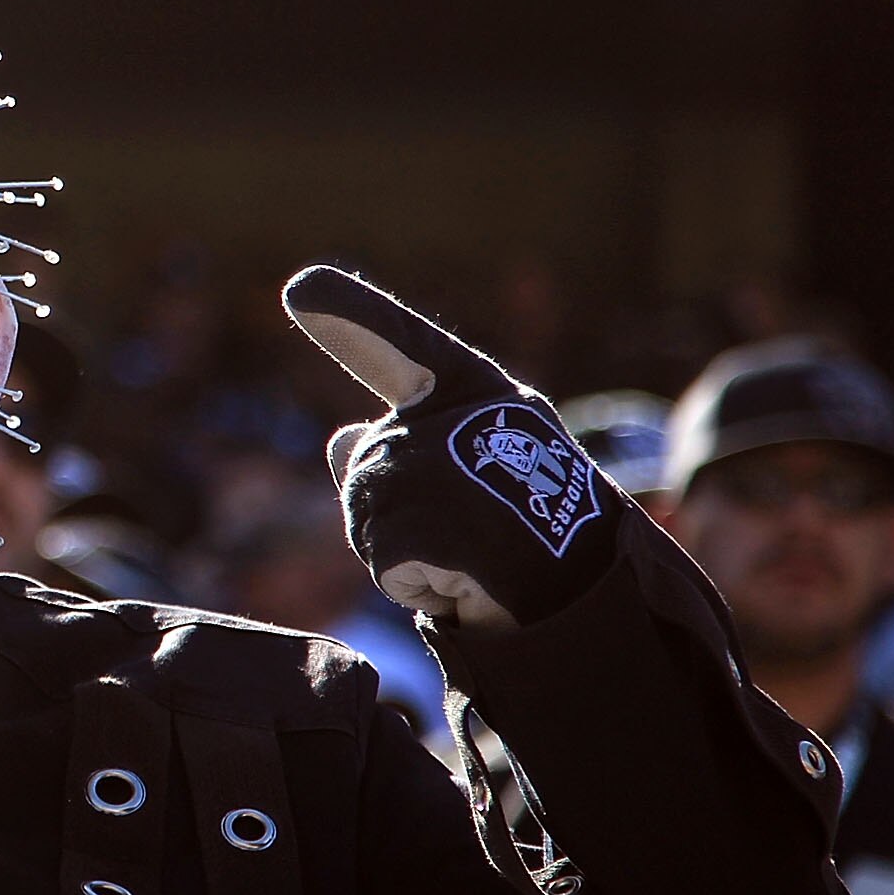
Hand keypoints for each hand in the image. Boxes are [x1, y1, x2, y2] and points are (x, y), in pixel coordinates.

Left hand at [282, 266, 615, 628]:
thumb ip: (403, 445)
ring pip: (367, 520)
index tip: (301, 289)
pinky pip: (385, 565)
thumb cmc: (534, 535)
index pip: (408, 345)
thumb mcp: (468, 472)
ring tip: (473, 559)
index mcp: (479, 392)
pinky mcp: (431, 527)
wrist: (593, 604)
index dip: (353, 316)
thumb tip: (338, 440)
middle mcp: (459, 419)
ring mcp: (442, 471)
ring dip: (405, 554)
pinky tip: (469, 583)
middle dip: (396, 517)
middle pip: (366, 469)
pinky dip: (416, 587)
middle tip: (471, 538)